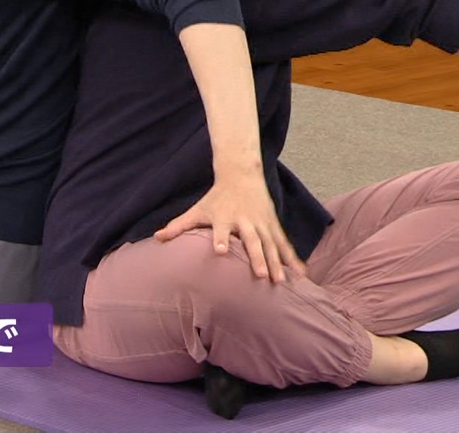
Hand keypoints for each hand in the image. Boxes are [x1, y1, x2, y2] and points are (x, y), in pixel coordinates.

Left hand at [153, 174, 306, 283]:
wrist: (242, 176)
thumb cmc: (216, 198)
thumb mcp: (198, 210)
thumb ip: (179, 226)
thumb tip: (156, 238)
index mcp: (225, 217)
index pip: (221, 229)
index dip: (220, 239)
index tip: (220, 251)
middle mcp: (246, 221)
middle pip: (253, 241)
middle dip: (258, 258)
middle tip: (261, 276)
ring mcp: (263, 224)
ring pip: (272, 245)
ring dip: (278, 263)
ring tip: (281, 282)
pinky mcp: (274, 226)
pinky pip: (285, 245)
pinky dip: (293, 259)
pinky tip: (302, 275)